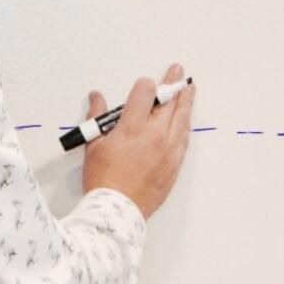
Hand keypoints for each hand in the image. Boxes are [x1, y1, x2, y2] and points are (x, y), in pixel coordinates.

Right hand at [79, 62, 194, 220]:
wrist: (117, 212)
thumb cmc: (102, 179)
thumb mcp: (94, 146)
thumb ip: (97, 117)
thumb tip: (96, 97)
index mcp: (133, 128)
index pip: (145, 94)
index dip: (145, 85)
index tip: (146, 83)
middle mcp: (155, 136)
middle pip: (169, 102)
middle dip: (173, 84)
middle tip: (177, 72)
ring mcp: (168, 150)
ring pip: (182, 118)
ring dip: (186, 101)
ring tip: (189, 89)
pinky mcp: (175, 164)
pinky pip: (185, 138)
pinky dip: (185, 125)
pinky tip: (186, 118)